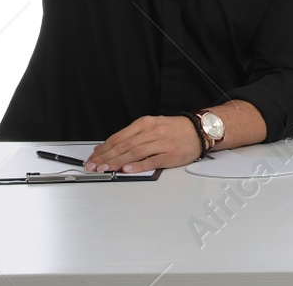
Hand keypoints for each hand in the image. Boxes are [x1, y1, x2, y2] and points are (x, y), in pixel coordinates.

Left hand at [86, 114, 202, 172]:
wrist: (199, 130)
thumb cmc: (175, 129)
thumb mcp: (152, 125)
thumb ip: (132, 136)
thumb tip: (110, 148)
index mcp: (145, 123)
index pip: (118, 137)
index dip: (103, 148)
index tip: (93, 157)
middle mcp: (152, 131)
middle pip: (124, 145)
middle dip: (106, 157)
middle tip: (93, 166)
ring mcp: (161, 143)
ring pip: (134, 153)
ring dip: (117, 162)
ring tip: (105, 169)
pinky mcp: (169, 155)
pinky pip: (151, 161)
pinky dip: (138, 166)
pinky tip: (128, 169)